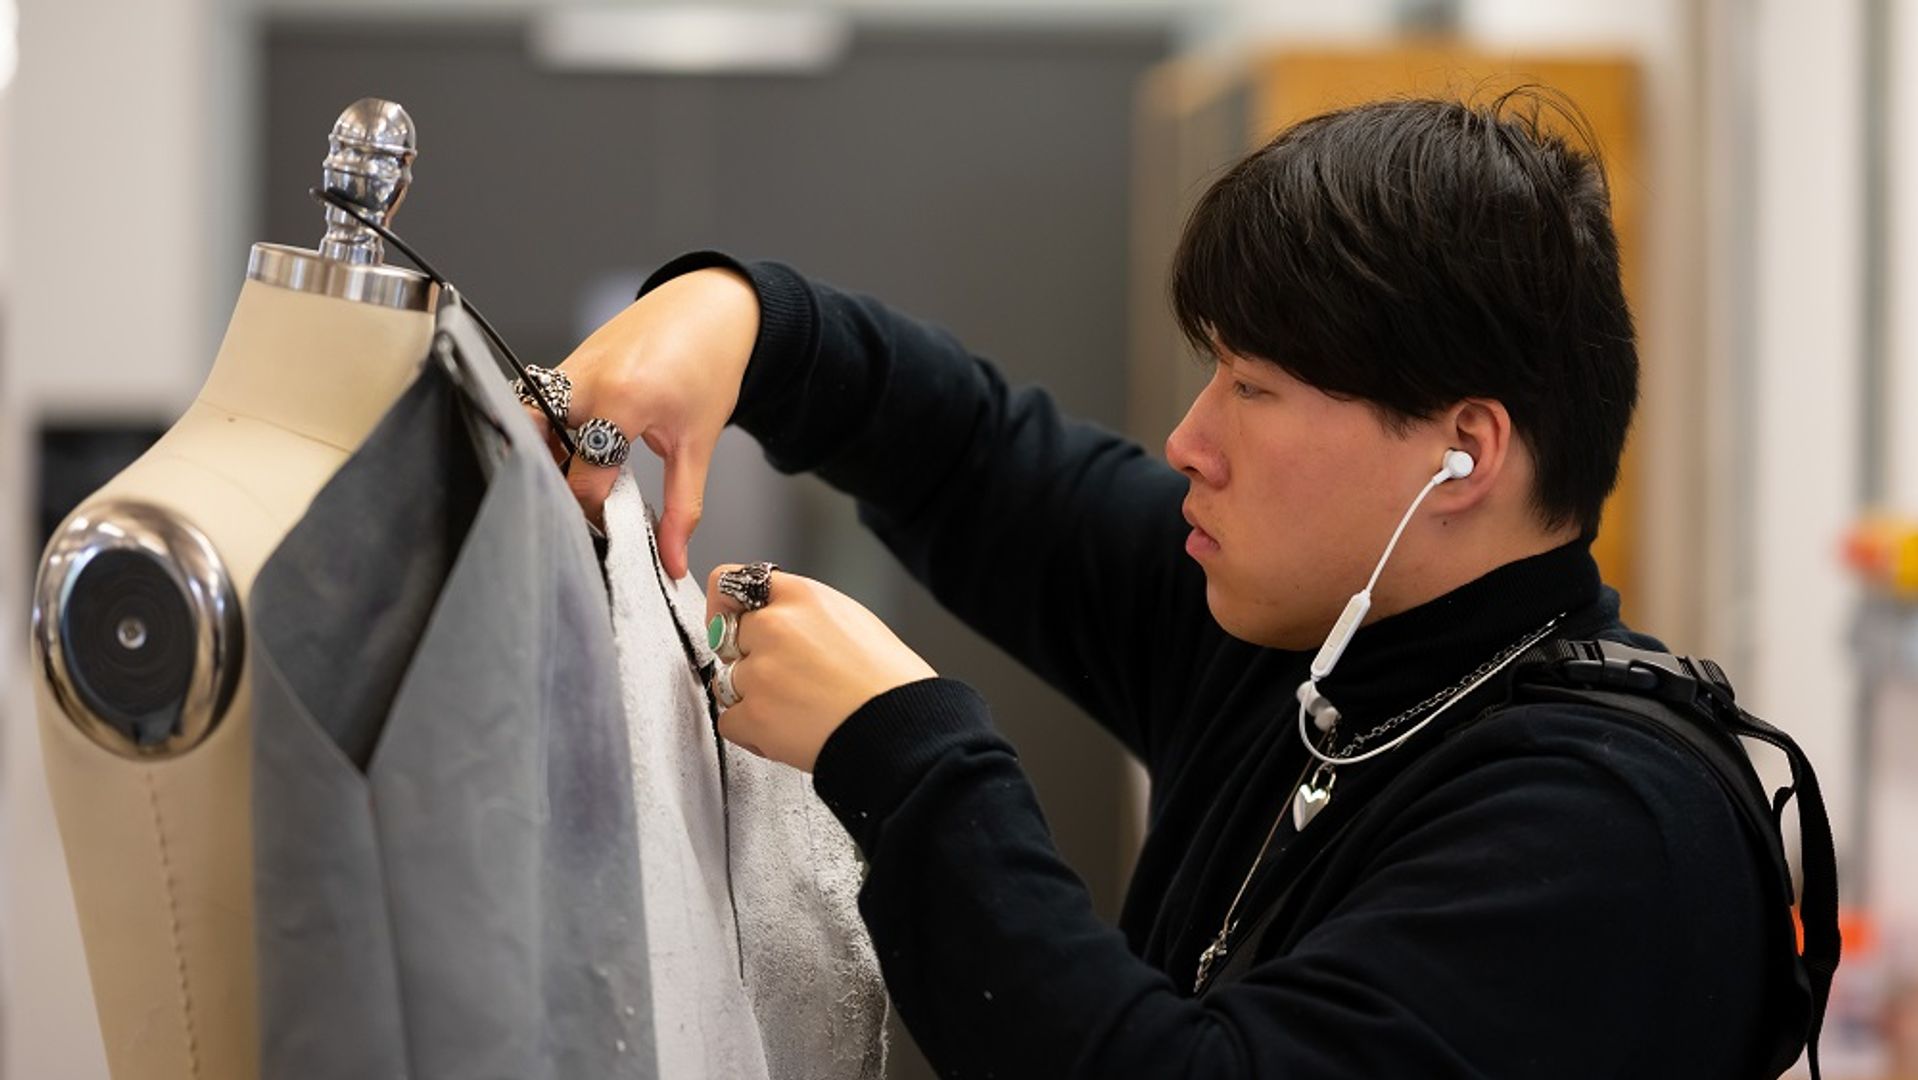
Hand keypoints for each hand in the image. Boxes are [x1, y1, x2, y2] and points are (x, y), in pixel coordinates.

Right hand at [534, 267, 758, 578]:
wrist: (710, 307)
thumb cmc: (709, 366)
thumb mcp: (700, 443)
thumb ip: (683, 508)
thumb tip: (674, 563)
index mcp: (623, 401)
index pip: (584, 479)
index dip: (592, 514)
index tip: (607, 529)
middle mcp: (585, 382)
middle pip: (539, 451)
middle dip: (552, 486)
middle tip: (577, 509)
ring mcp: (568, 368)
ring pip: (529, 425)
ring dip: (543, 457)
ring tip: (572, 479)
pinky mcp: (564, 364)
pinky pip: (537, 406)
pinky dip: (547, 434)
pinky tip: (571, 451)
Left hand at [705, 565, 937, 772]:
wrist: (904, 728)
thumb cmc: (891, 681)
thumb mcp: (851, 618)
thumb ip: (802, 612)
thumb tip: (771, 618)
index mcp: (801, 596)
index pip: (729, 582)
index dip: (725, 606)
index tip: (727, 620)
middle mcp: (775, 627)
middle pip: (725, 636)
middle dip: (747, 656)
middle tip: (785, 677)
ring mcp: (761, 673)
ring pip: (727, 681)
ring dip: (752, 697)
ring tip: (796, 707)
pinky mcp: (755, 717)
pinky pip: (729, 721)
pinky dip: (752, 732)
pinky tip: (787, 731)